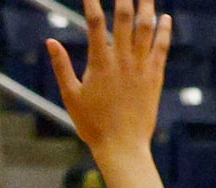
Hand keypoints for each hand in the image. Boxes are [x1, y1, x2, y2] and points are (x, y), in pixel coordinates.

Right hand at [49, 0, 171, 162]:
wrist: (122, 146)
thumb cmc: (92, 125)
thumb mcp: (70, 96)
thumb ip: (61, 66)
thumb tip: (50, 42)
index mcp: (100, 64)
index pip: (95, 23)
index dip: (92, 3)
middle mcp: (123, 60)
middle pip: (125, 18)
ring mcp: (141, 66)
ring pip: (147, 27)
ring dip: (147, 6)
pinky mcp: (155, 75)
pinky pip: (162, 46)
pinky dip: (164, 29)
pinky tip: (165, 17)